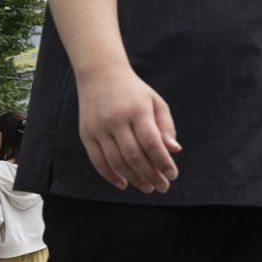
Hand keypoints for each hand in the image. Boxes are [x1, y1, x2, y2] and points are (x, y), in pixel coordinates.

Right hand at [75, 61, 181, 193]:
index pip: (151, 143)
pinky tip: (124, 184)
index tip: (173, 176)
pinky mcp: (86, 134)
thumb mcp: (156, 102)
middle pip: (134, 156)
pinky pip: (97, 160)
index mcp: (137, 111)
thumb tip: (174, 151)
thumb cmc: (135, 92)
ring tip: (147, 188)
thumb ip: (166, 126)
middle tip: (162, 187)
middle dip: (150, 175)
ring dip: (133, 179)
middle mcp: (116, 120)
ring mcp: (99, 128)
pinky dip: (110, 175)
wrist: (100, 74)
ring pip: (116, 161)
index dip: (163, 162)